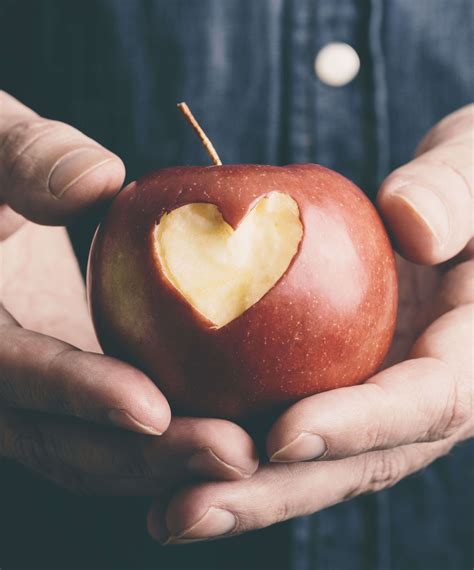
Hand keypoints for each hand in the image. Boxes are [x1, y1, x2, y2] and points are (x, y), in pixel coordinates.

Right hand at [0, 91, 257, 493]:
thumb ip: (27, 157)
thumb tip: (98, 178)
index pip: (10, 371)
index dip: (76, 393)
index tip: (153, 409)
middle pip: (58, 440)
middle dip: (146, 458)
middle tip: (235, 454)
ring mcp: (34, 391)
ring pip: (92, 451)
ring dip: (169, 465)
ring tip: (250, 455)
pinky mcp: (73, 385)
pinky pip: (117, 429)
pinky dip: (171, 442)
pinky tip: (234, 429)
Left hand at [147, 105, 472, 542]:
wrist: (454, 207)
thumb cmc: (469, 183)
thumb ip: (453, 193)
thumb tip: (413, 229)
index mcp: (472, 351)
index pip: (426, 403)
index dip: (357, 426)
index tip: (282, 437)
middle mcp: (424, 391)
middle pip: (354, 460)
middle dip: (276, 491)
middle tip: (189, 511)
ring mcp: (377, 392)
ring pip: (314, 458)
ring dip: (242, 491)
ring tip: (168, 514)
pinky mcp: (338, 379)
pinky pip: (286, 416)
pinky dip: (234, 444)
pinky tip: (173, 459)